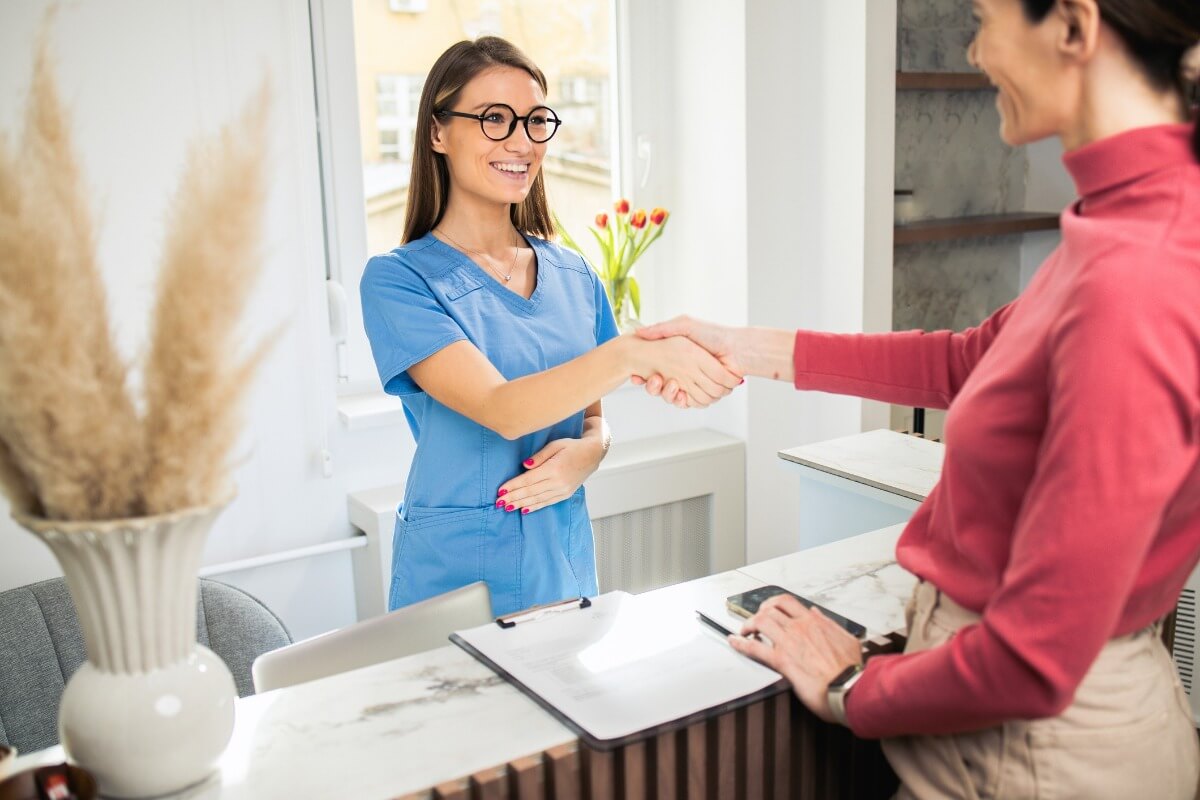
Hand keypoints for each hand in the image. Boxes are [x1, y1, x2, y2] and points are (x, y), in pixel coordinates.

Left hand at [495, 436, 602, 513]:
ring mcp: (562, 490)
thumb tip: (525, 465)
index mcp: (554, 469)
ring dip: (521, 504)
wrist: (592, 455)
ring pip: (537, 499)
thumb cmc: (572, 447)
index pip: (528, 480)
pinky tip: (524, 510)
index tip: (500, 491)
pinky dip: (535, 507)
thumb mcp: (555, 445)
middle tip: (499, 503)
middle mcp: (558, 482)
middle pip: (530, 492)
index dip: (513, 486)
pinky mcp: (565, 494)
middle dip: (513, 498)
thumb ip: (539, 456)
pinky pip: (547, 503)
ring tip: (507, 508)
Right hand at [629, 334, 740, 407]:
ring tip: (665, 384)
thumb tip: (638, 332)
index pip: (653, 370)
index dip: (643, 375)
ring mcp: (692, 384)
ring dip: (666, 394)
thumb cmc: (713, 335)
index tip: (636, 375)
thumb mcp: (684, 326)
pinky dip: (681, 401)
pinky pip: (688, 403)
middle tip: (651, 380)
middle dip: (652, 386)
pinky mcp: (703, 394)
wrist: (737, 349)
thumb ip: (661, 329)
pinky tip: (679, 393)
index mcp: (677, 358)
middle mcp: (683, 373)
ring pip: (671, 397)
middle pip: (659, 387)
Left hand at [729, 595, 862, 722]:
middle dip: (758, 613)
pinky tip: (735, 642)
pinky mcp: (781, 660)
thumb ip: (828, 624)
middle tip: (753, 621)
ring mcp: (789, 642)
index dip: (772, 603)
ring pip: (760, 622)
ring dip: (748, 624)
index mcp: (814, 621)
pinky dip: (741, 643)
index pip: (787, 602)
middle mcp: (799, 627)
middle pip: (770, 609)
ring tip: (744, 631)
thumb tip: (816, 614)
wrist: (850, 687)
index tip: (768, 608)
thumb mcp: (846, 638)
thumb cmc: (850, 669)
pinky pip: (755, 647)